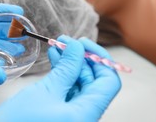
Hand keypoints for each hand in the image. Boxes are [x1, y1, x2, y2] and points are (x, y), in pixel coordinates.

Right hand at [0, 35, 120, 121]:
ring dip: (71, 65)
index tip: (83, 43)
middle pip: (95, 82)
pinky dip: (63, 76)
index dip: (99, 58)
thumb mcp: (45, 91)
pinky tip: (55, 61)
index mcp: (87, 114)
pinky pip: (69, 93)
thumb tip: (78, 48)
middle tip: (66, 42)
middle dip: (82, 59)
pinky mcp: (62, 117)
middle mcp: (84, 117)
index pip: (109, 82)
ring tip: (57, 47)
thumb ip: (67, 68)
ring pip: (81, 86)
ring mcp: (73, 118)